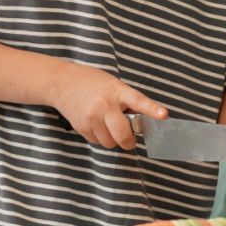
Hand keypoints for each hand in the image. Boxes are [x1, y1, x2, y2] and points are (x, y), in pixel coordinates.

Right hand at [50, 61, 166, 149]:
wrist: (62, 83)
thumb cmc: (93, 83)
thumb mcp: (114, 85)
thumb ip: (127, 100)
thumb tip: (142, 120)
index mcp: (118, 91)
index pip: (138, 101)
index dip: (152, 109)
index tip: (163, 115)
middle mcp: (105, 105)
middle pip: (122, 134)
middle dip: (128, 141)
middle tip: (129, 140)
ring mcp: (92, 117)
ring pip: (110, 142)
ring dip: (113, 139)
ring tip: (108, 125)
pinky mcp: (81, 127)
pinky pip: (97, 142)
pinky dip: (100, 138)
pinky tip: (96, 125)